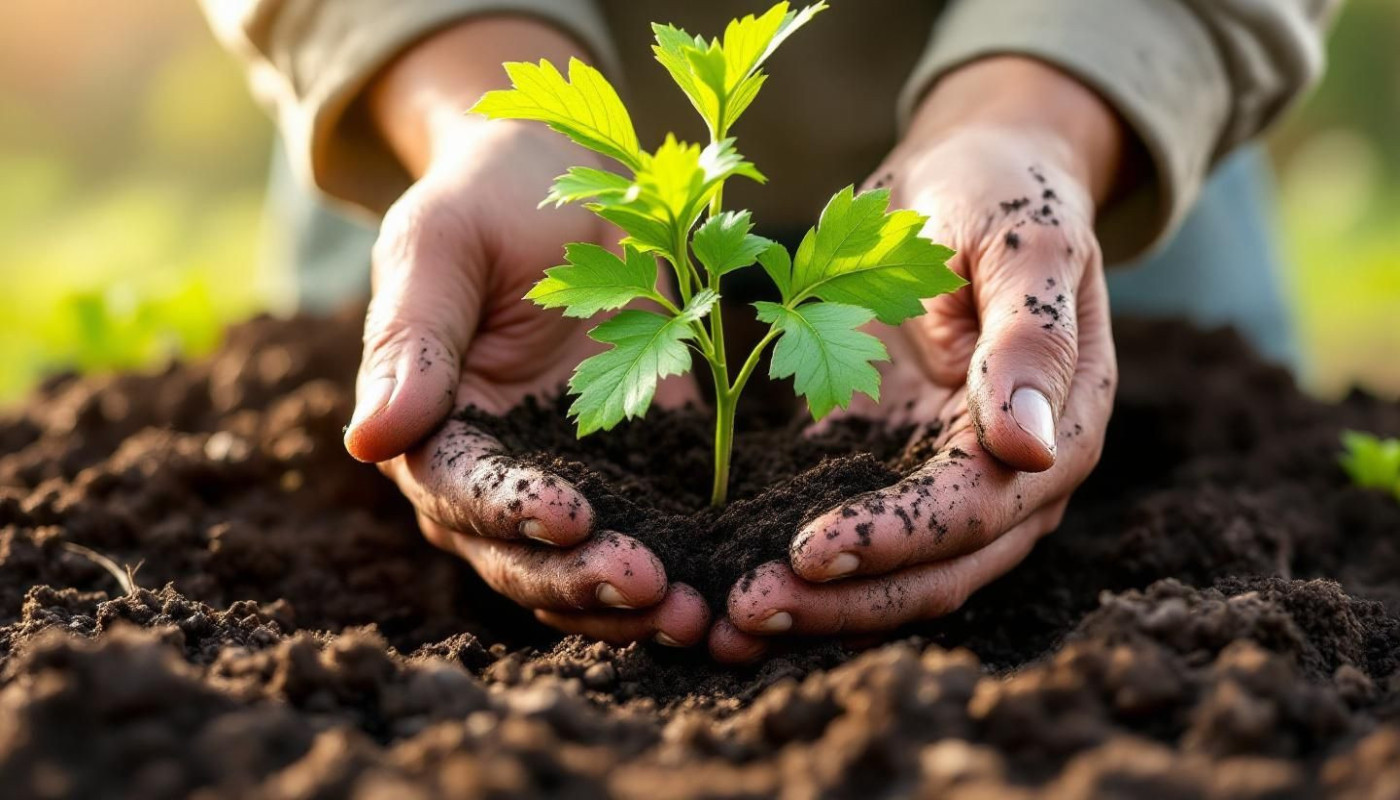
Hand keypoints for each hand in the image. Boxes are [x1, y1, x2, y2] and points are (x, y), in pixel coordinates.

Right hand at [343, 19, 708, 646]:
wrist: (567, 184)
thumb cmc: (488, 199)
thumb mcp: (439, 244)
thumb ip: (410, 339)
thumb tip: (369, 440)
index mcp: (429, 426)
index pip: (458, 490)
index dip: (509, 511)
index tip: (568, 517)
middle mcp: (492, 473)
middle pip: (519, 555)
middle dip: (580, 577)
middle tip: (647, 584)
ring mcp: (566, 480)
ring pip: (581, 568)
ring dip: (629, 601)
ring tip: (694, 614)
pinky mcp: (636, 472)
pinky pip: (653, 535)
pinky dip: (683, 568)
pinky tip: (724, 590)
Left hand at [710, 58, 1126, 661]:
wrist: (965, 177)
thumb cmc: (999, 193)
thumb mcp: (1022, 241)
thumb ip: (1031, 337)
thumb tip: (1030, 446)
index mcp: (1061, 424)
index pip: (979, 508)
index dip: (897, 538)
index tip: (807, 551)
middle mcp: (1013, 476)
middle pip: (938, 568)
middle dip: (846, 599)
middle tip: (744, 610)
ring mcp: (948, 480)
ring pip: (896, 574)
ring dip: (819, 606)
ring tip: (728, 622)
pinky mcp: (888, 468)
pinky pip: (852, 536)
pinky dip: (800, 571)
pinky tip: (728, 582)